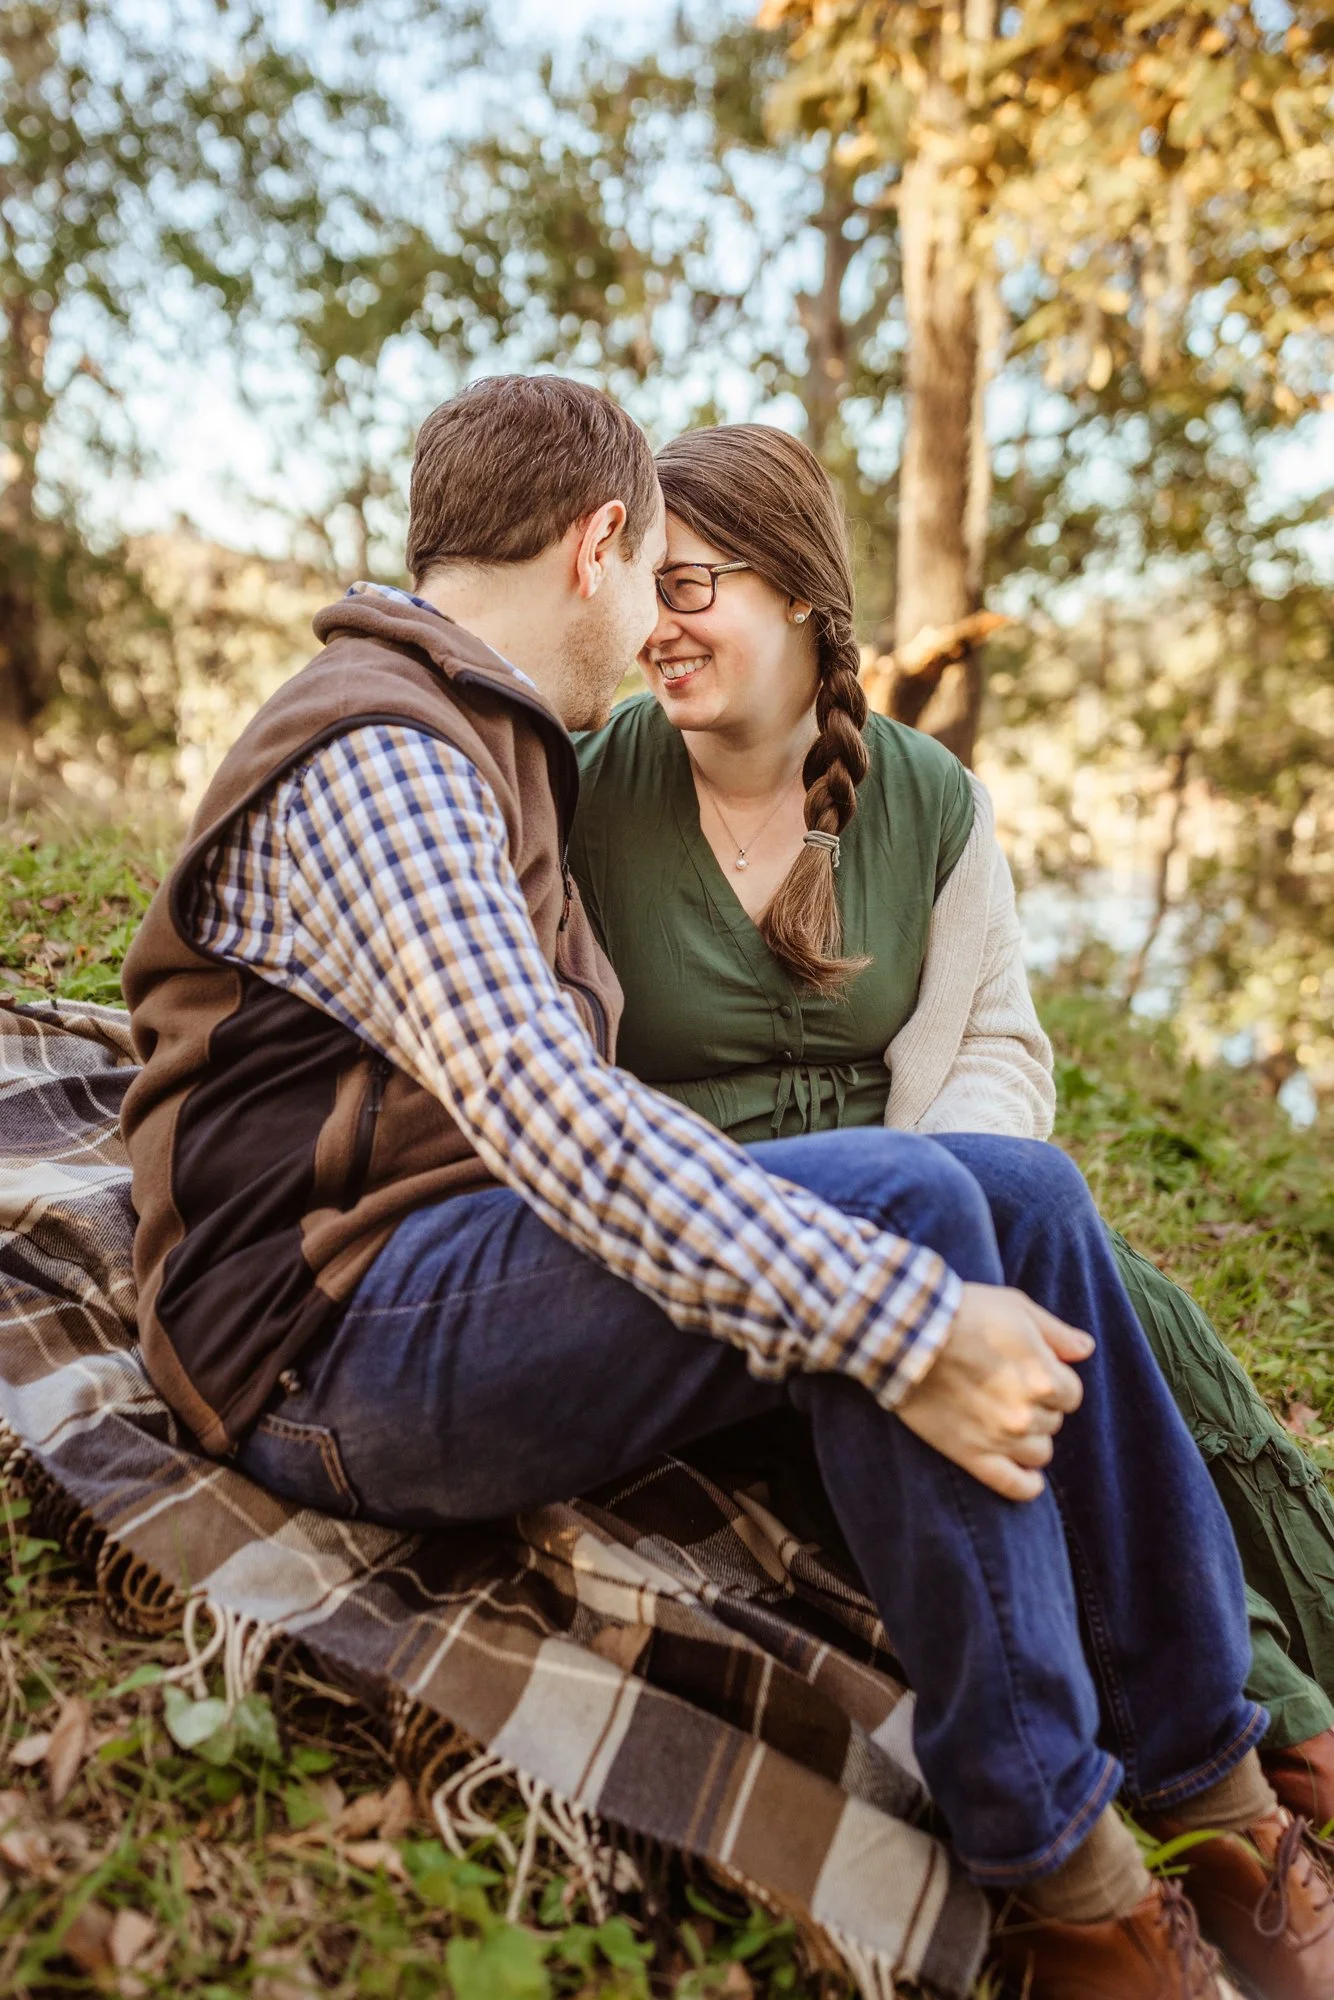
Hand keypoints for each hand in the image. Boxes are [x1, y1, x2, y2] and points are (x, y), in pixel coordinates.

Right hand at [895, 1283, 1093, 1500]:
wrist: (908, 1334)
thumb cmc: (964, 1313)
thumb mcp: (1017, 1307)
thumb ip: (1057, 1333)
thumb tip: (1086, 1349)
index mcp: (1044, 1378)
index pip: (1072, 1395)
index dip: (1055, 1383)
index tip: (1033, 1372)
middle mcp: (1027, 1413)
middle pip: (1053, 1422)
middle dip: (1040, 1407)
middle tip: (1009, 1389)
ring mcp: (999, 1438)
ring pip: (1038, 1453)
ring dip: (1030, 1438)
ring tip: (1008, 1421)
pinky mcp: (971, 1455)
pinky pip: (1012, 1485)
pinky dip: (1026, 1486)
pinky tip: (1029, 1478)